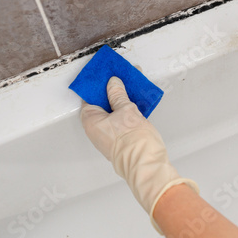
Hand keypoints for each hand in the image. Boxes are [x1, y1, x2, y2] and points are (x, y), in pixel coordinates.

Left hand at [80, 76, 198, 232]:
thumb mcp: (126, 110)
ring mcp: (109, 135)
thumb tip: (113, 83)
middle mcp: (97, 128)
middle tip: (123, 75)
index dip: (98, 82)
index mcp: (91, 120)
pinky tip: (138, 99)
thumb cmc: (133, 142)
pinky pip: (122, 118)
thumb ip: (118, 94)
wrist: (147, 166)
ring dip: (123, 97)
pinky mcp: (122, 139)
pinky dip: (128, 108)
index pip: (90, 95)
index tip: (106, 71)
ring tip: (134, 83)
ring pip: (114, 110)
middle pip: (102, 102)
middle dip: (113, 88)